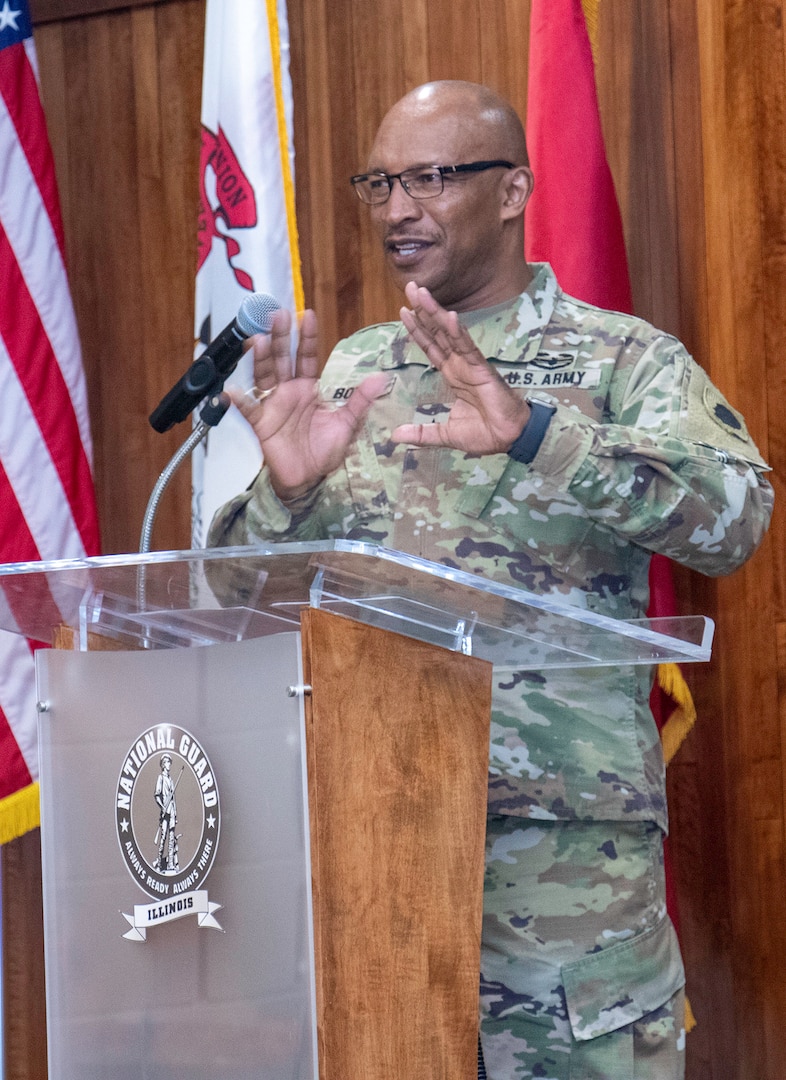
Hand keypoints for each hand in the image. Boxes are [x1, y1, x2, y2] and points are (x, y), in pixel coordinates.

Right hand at [231, 308, 389, 500]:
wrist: (308, 478)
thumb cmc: (324, 450)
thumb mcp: (347, 423)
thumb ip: (361, 400)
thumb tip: (382, 378)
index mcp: (309, 387)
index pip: (308, 356)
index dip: (307, 337)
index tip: (307, 315)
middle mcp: (289, 390)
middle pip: (283, 358)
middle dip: (280, 337)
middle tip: (278, 315)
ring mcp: (273, 404)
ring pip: (265, 376)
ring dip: (260, 358)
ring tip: (257, 341)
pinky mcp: (262, 423)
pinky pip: (250, 410)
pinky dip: (241, 400)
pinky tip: (235, 390)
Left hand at [393, 282, 529, 452]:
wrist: (508, 439)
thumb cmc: (484, 434)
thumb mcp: (445, 435)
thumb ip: (422, 434)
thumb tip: (395, 436)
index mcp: (452, 375)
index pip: (430, 347)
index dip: (417, 329)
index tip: (403, 311)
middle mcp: (459, 365)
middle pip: (437, 332)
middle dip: (423, 310)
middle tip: (409, 286)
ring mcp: (470, 364)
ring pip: (449, 333)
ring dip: (435, 312)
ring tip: (420, 293)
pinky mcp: (482, 369)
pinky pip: (468, 347)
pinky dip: (458, 332)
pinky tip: (449, 316)